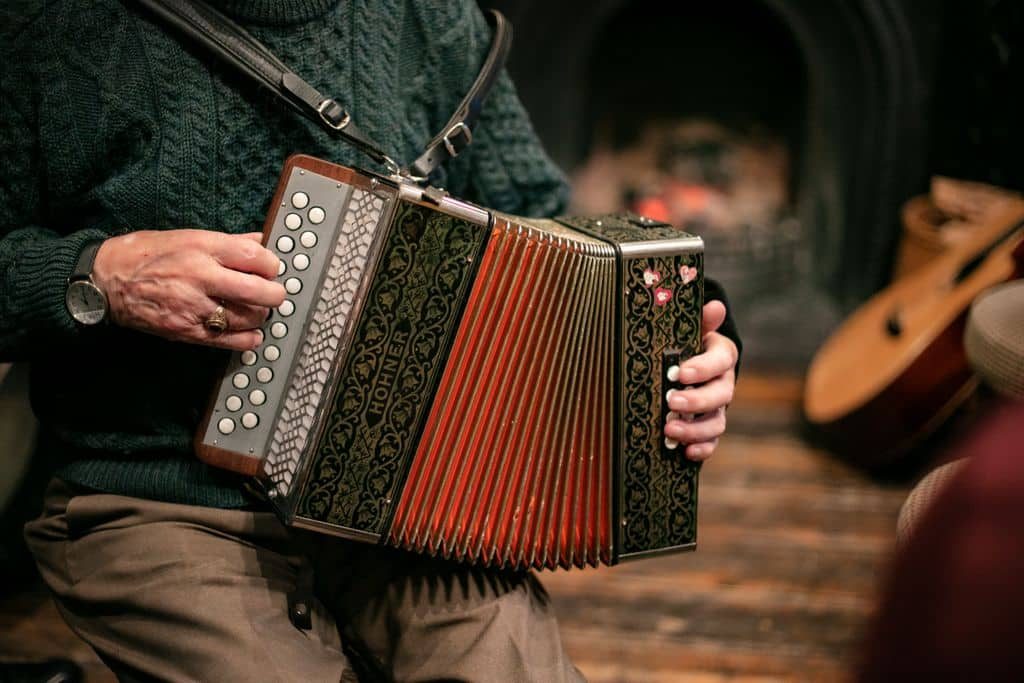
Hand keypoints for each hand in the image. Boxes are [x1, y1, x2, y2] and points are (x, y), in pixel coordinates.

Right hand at [93, 230, 285, 350]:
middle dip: (275, 293)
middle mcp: (200, 277)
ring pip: (249, 318)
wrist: (105, 281)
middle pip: (259, 291)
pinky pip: (230, 341)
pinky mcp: (187, 331)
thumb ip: (227, 242)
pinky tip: (249, 332)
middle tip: (274, 293)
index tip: (272, 268)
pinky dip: (248, 338)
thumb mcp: (186, 236)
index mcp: (201, 248)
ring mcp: (194, 307)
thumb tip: (258, 241)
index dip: (272, 264)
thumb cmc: (144, 254)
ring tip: (255, 310)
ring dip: (260, 315)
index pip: (254, 256)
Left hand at [664, 300, 737, 461]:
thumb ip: (701, 321)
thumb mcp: (692, 330)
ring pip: (716, 422)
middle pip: (720, 395)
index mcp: (722, 356)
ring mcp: (718, 408)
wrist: (694, 366)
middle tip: (670, 401)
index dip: (702, 368)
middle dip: (696, 400)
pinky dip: (701, 449)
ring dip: (695, 429)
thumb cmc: (689, 345)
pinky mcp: (710, 428)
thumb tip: (715, 305)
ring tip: (670, 429)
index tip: (680, 373)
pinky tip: (686, 452)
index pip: (720, 360)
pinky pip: (711, 442)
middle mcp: (724, 383)